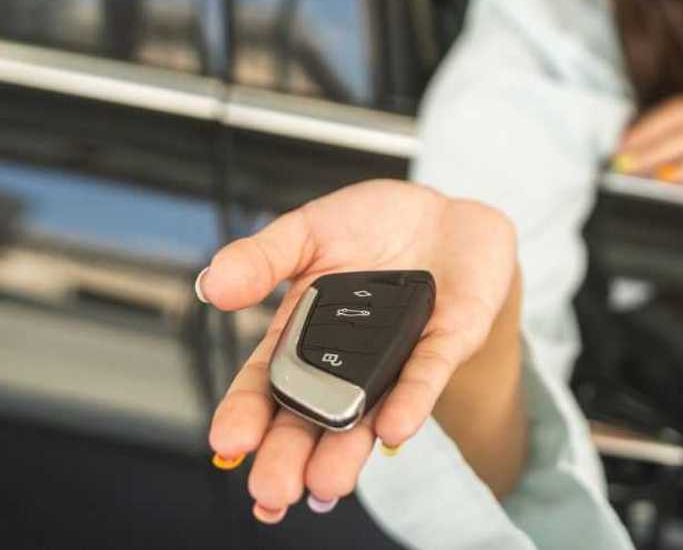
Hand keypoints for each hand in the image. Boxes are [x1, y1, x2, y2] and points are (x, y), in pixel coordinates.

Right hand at [200, 179, 520, 522]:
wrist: (448, 214)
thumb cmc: (373, 226)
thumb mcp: (308, 230)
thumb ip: (263, 256)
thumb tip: (212, 284)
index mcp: (303, 336)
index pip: (266, 385)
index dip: (247, 415)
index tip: (228, 443)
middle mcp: (348, 360)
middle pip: (312, 417)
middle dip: (291, 456)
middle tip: (273, 491)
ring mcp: (397, 357)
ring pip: (369, 412)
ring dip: (348, 449)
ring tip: (326, 484)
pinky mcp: (447, 343)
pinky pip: (427, 376)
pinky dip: (412, 401)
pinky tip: (394, 430)